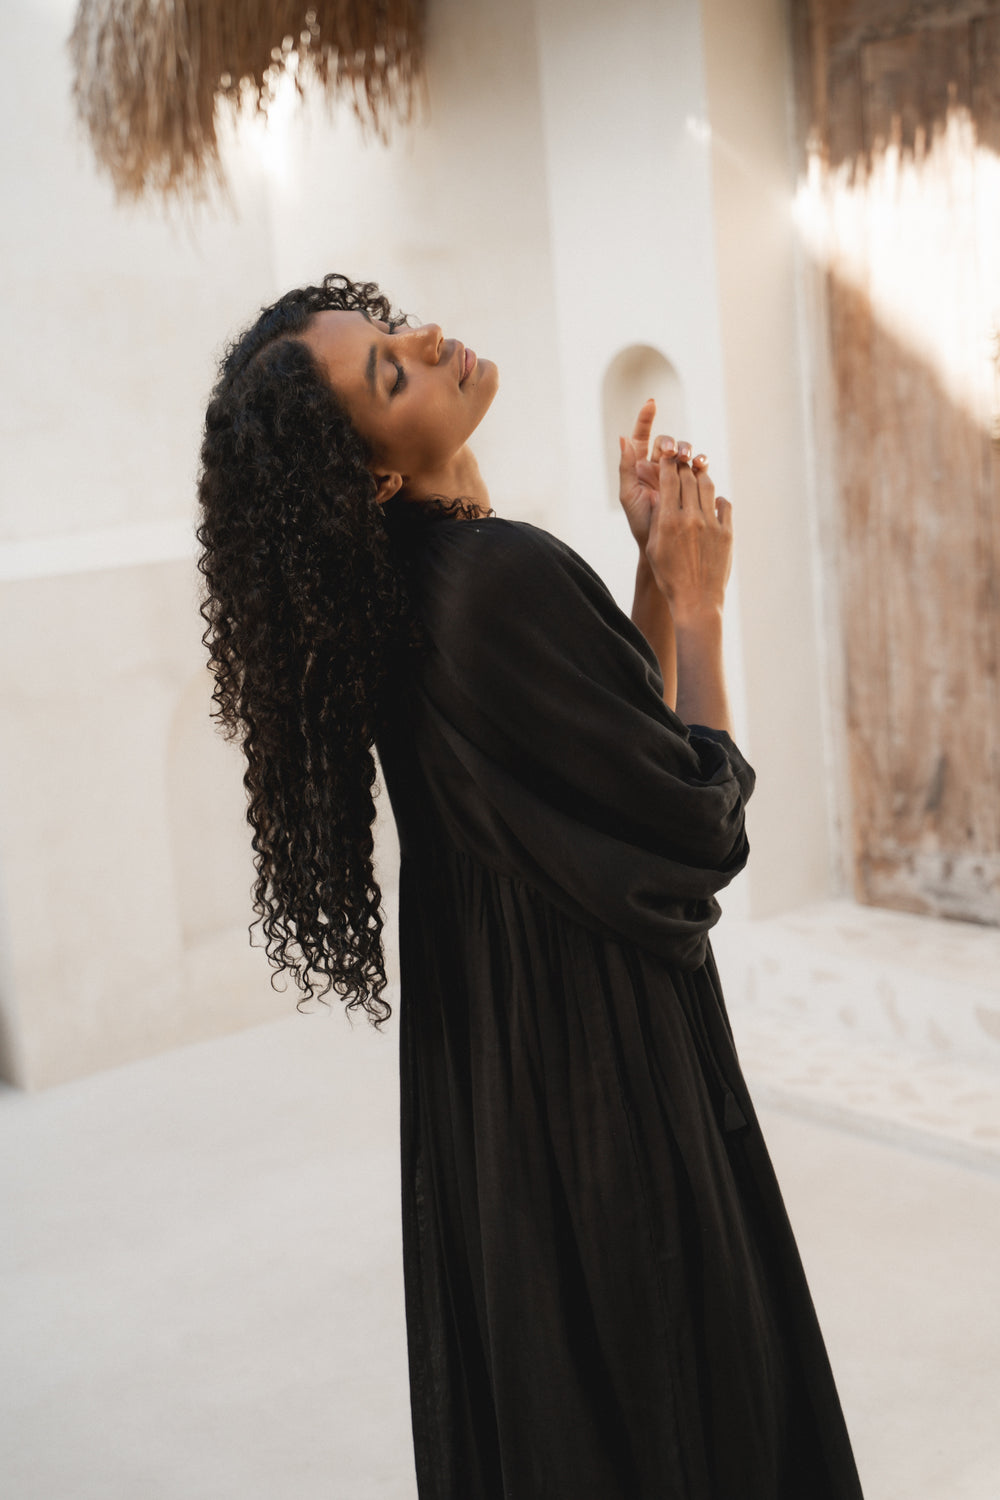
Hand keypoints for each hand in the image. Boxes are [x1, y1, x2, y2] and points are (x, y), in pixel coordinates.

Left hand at [619, 399, 708, 550]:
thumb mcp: (628, 494)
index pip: (642, 435)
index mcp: (639, 465)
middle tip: (671, 453)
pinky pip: (698, 467)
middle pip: (666, 442)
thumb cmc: (640, 522)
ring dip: (686, 450)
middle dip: (670, 443)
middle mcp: (658, 466)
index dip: (646, 418)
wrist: (661, 544)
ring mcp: (676, 473)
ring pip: (683, 452)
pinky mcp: (691, 483)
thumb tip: (623, 437)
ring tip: (686, 459)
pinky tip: (701, 464)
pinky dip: (700, 462)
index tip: (651, 403)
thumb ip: (625, 466)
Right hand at [646, 446, 732, 619]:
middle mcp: (691, 518)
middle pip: (688, 478)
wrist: (697, 600)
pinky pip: (724, 505)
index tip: (666, 456)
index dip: (667, 463)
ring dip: (702, 477)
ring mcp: (711, 524)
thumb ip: (659, 519)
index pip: (669, 479)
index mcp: (668, 521)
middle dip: (684, 465)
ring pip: (708, 486)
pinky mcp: (727, 533)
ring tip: (698, 475)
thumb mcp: (655, 547)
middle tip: (682, 460)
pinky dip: (718, 499)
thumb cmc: (670, 577)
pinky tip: (713, 502)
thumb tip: (662, 495)